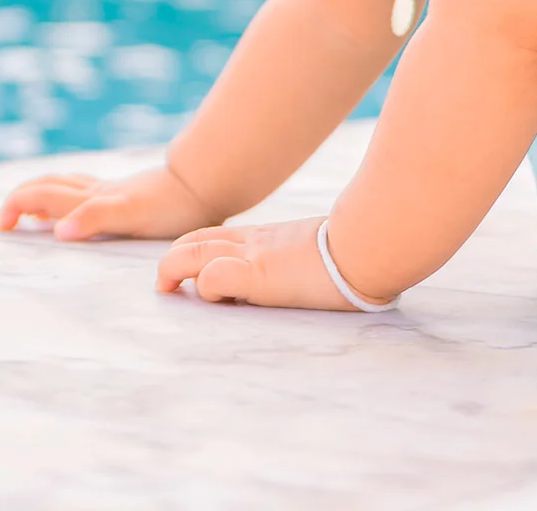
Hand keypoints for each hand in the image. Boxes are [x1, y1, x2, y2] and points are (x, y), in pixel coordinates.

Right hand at [0, 162, 223, 240]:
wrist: (203, 184)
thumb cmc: (171, 205)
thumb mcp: (132, 215)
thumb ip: (95, 218)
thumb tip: (58, 231)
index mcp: (92, 199)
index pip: (42, 196)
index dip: (17, 207)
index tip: (1, 228)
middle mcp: (96, 191)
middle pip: (47, 187)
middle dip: (20, 201)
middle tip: (3, 223)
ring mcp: (110, 191)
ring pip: (64, 185)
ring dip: (39, 195)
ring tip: (28, 212)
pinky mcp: (125, 194)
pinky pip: (84, 192)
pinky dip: (67, 199)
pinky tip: (73, 210)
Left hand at [156, 217, 388, 310]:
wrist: (371, 245)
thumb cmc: (362, 253)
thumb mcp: (326, 255)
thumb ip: (312, 263)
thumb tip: (340, 282)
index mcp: (269, 239)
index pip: (221, 236)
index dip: (198, 249)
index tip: (192, 271)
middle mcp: (256, 242)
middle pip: (198, 239)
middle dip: (173, 259)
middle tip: (165, 283)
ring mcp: (255, 256)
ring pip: (194, 252)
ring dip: (173, 270)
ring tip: (166, 289)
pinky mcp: (259, 274)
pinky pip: (214, 277)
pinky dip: (206, 288)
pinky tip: (216, 299)